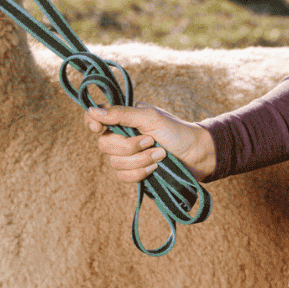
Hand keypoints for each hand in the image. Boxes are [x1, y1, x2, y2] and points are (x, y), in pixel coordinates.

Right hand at [85, 103, 216, 183]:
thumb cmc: (176, 131)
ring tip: (160, 155)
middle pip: (104, 144)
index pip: (95, 117)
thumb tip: (92, 110)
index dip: (92, 123)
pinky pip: (123, 176)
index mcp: (124, 116)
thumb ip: (121, 114)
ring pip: (114, 163)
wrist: (196, 155)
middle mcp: (122, 134)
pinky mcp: (134, 172)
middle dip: (129, 146)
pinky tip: (155, 168)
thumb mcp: (150, 118)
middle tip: (151, 141)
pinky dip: (140, 173)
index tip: (98, 129)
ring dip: (140, 160)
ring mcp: (127, 155)